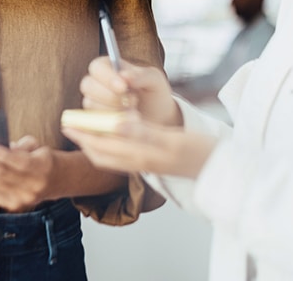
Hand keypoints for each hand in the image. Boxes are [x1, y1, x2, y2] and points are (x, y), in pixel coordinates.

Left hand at [62, 113, 216, 178]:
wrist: (226, 170)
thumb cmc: (202, 153)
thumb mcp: (172, 140)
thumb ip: (142, 132)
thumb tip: (115, 123)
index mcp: (140, 156)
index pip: (101, 147)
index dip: (82, 134)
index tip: (66, 122)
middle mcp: (140, 162)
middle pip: (101, 154)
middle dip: (83, 139)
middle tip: (68, 123)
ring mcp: (147, 164)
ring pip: (111, 155)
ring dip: (94, 142)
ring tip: (84, 128)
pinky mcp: (154, 161)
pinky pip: (123, 156)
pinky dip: (110, 145)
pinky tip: (112, 135)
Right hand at [80, 57, 181, 126]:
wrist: (159, 119)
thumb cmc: (154, 95)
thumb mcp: (154, 80)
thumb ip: (141, 75)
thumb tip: (125, 75)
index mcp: (109, 67)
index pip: (97, 67)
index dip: (107, 76)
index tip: (123, 87)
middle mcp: (97, 83)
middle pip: (88, 85)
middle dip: (110, 96)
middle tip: (132, 102)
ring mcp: (93, 102)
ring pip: (90, 104)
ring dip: (113, 110)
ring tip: (134, 113)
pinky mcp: (94, 120)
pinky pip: (93, 121)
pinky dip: (110, 123)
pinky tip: (126, 123)